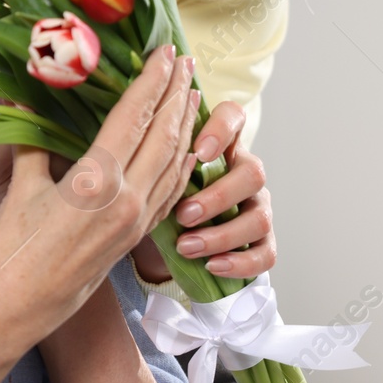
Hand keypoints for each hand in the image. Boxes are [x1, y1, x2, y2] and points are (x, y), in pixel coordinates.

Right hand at [0, 47, 200, 338]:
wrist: (21, 307)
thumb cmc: (10, 248)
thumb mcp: (16, 184)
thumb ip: (27, 137)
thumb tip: (19, 93)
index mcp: (96, 181)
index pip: (134, 117)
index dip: (152, 81)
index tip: (164, 52)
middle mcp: (126, 199)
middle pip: (164, 136)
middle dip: (177, 94)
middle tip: (185, 61)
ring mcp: (136, 220)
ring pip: (174, 163)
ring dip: (186, 125)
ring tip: (192, 93)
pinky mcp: (136, 237)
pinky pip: (169, 192)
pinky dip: (181, 163)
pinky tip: (186, 148)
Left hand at [161, 100, 274, 278]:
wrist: (172, 241)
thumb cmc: (158, 196)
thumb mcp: (153, 173)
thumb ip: (149, 157)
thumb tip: (116, 143)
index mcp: (221, 145)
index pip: (233, 117)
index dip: (222, 129)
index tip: (199, 150)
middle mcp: (245, 172)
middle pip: (253, 173)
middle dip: (217, 197)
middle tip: (183, 215)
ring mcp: (258, 207)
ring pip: (260, 218)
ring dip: (222, 235)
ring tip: (186, 246)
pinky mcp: (263, 243)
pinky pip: (266, 254)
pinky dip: (240, 262)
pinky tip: (212, 265)